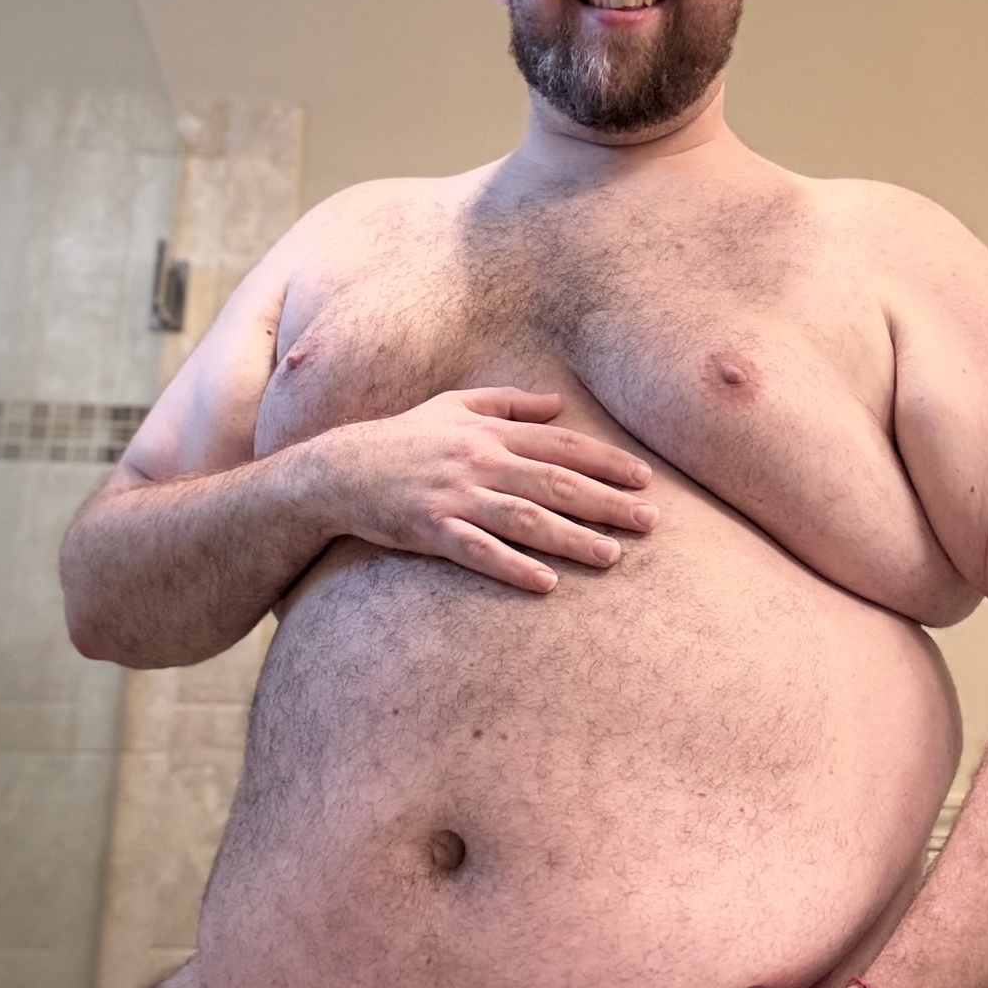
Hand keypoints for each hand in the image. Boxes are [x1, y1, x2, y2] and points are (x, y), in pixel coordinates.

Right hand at [318, 387, 659, 592]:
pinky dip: (513, 566)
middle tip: (651, 522)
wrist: (337, 470)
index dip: (606, 461)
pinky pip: (478, 551)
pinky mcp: (430, 528)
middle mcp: (478, 460)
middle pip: (555, 482)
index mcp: (488, 432)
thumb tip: (559, 404)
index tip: (645, 479)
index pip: (561, 445)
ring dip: (572, 538)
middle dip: (607, 502)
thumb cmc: (401, 439)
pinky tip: (546, 583)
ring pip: (525, 518)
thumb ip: (507, 404)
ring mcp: (454, 495)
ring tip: (612, 557)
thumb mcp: (452, 406)